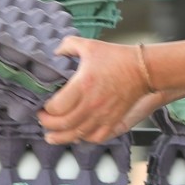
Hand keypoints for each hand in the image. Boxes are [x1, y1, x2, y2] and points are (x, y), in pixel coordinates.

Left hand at [37, 38, 160, 143]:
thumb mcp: (89, 45)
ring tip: (52, 136)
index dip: (45, 110)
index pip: (56, 107)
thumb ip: (68, 46)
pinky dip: (84, 139)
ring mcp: (103, 115)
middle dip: (48, 124)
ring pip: (77, 135)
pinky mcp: (113, 121)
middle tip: (43, 120)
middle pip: (63, 124)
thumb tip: (56, 52)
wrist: (143, 69)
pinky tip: (78, 135)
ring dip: (61, 137)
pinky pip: (96, 138)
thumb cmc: (118, 57)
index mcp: (83, 85)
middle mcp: (91, 104)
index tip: (42, 106)